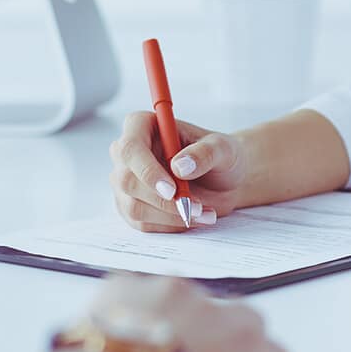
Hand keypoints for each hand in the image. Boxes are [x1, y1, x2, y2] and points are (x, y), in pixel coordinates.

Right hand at [110, 113, 248, 232]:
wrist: (224, 180)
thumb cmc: (220, 156)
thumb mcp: (222, 149)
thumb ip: (205, 153)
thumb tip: (180, 166)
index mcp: (143, 126)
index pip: (130, 148)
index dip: (147, 171)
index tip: (172, 190)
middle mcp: (128, 153)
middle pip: (127, 181)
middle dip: (163, 201)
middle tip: (196, 206)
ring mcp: (126, 181)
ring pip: (134, 207)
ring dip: (171, 215)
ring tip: (204, 211)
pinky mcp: (131, 206)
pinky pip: (142, 223)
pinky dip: (171, 225)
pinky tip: (194, 217)